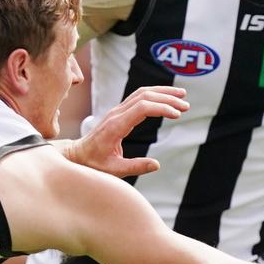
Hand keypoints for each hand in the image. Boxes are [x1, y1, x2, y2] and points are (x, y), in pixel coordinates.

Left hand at [61, 86, 188, 176]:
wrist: (78, 155)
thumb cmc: (94, 164)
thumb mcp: (114, 170)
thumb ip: (136, 167)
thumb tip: (157, 164)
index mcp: (116, 125)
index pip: (142, 108)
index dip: (161, 108)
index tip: (177, 115)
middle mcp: (116, 114)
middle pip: (144, 96)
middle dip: (167, 98)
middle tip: (186, 106)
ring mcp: (117, 111)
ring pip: (141, 93)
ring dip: (162, 92)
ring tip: (182, 96)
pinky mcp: (119, 112)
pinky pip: (138, 97)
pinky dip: (154, 95)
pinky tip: (166, 99)